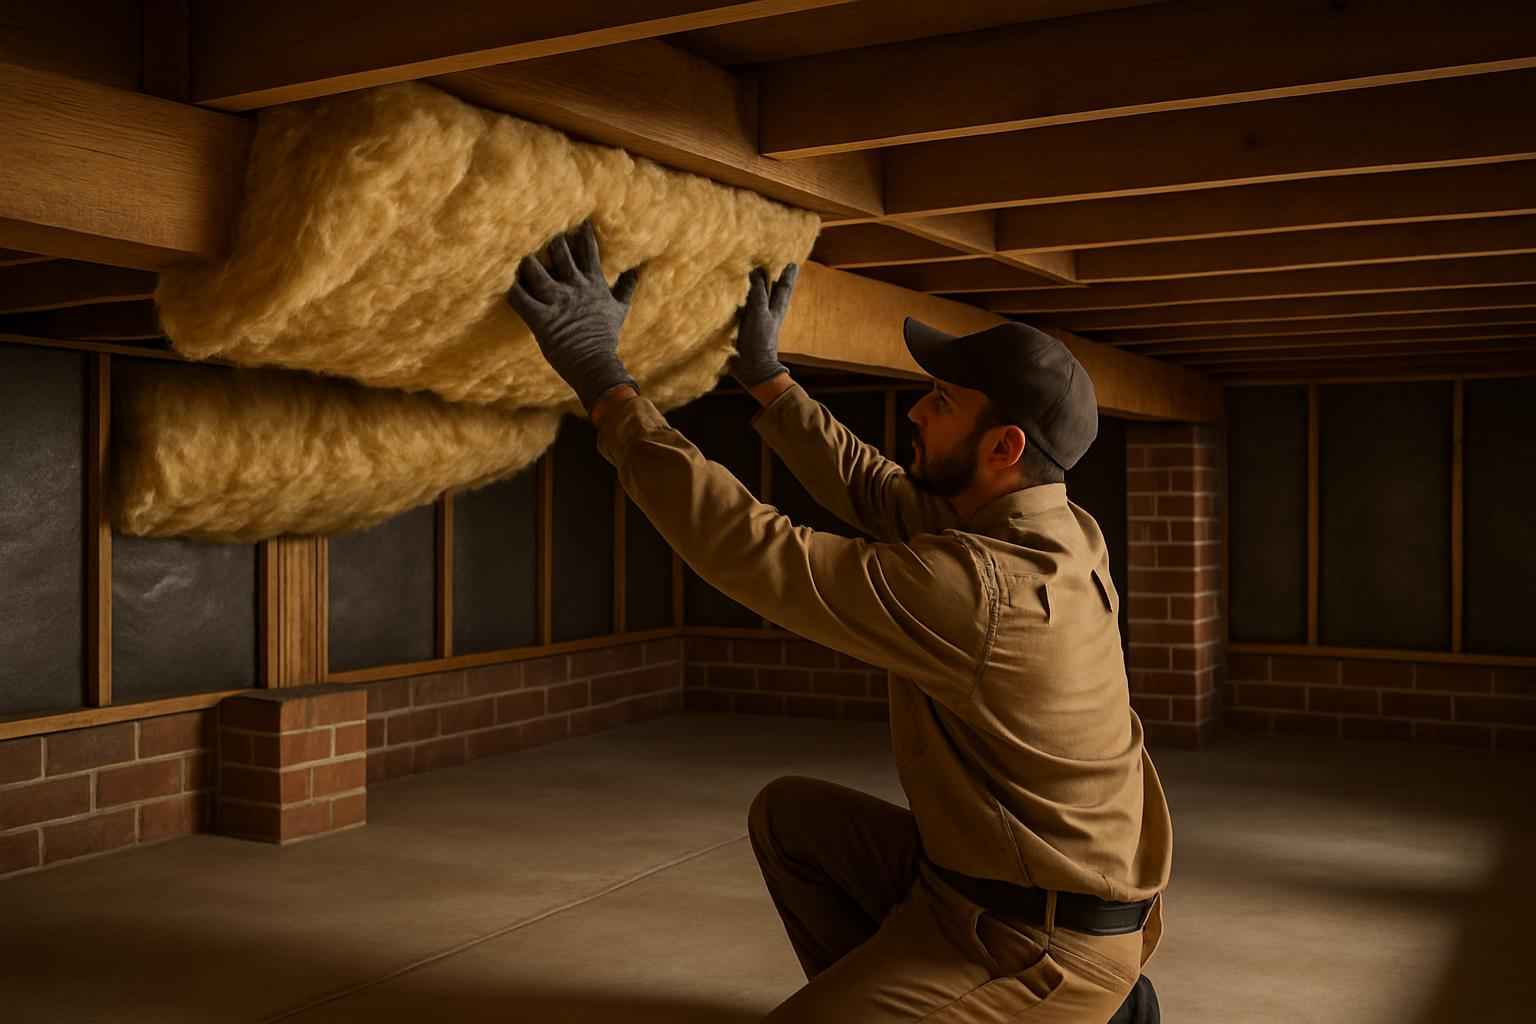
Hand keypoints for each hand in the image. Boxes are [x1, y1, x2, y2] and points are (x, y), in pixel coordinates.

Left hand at [506, 220, 640, 410]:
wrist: (596, 364)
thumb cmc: (606, 337)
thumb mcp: (620, 309)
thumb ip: (627, 286)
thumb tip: (639, 269)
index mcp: (593, 283)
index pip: (588, 249)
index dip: (581, 231)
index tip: (574, 219)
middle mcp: (574, 287)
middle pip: (559, 251)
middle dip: (548, 239)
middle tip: (536, 228)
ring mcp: (557, 302)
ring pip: (535, 269)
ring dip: (525, 261)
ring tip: (517, 254)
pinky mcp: (541, 319)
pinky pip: (519, 298)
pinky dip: (510, 289)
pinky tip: (504, 283)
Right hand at [730, 263, 796, 387]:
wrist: (752, 367)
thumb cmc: (759, 339)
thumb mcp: (759, 313)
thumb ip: (757, 292)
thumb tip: (756, 271)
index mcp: (777, 309)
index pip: (784, 287)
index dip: (788, 275)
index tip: (793, 263)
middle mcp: (770, 313)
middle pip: (777, 293)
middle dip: (779, 280)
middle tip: (786, 267)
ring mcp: (759, 321)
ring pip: (763, 300)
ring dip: (763, 289)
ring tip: (763, 279)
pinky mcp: (747, 328)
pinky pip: (748, 309)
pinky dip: (747, 301)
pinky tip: (742, 300)